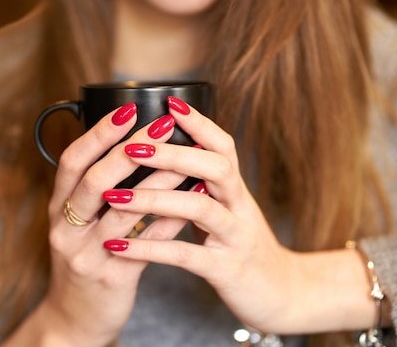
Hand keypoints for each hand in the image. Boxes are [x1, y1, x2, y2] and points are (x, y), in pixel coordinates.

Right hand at [12, 103, 189, 346]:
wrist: (74, 318)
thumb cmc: (83, 260)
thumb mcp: (77, 224)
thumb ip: (95, 191)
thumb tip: (132, 147)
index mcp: (58, 208)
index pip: (72, 162)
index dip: (99, 134)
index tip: (129, 108)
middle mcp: (66, 229)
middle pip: (94, 181)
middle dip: (130, 149)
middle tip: (163, 125)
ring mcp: (86, 255)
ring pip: (123, 210)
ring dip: (158, 181)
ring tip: (187, 158)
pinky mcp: (111, 278)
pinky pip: (145, 246)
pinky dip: (169, 221)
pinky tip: (192, 201)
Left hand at [99, 99, 377, 334]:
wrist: (283, 293)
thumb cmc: (243, 246)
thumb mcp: (229, 210)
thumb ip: (205, 186)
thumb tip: (171, 156)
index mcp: (235, 190)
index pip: (223, 146)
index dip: (199, 123)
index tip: (168, 102)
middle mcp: (239, 207)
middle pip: (216, 167)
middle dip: (173, 154)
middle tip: (132, 147)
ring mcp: (235, 238)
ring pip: (199, 209)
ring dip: (154, 199)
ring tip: (113, 196)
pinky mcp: (226, 270)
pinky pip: (186, 256)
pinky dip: (150, 248)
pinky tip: (118, 247)